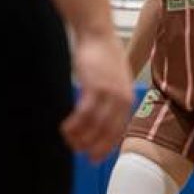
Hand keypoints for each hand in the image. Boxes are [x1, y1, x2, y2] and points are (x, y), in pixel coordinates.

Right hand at [62, 28, 132, 161]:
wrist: (98, 35)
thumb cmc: (104, 56)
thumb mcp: (116, 79)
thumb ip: (113, 97)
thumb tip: (104, 115)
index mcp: (128, 99)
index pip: (119, 130)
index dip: (106, 147)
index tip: (95, 158)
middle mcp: (122, 99)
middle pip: (107, 132)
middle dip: (93, 146)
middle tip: (78, 153)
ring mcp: (109, 93)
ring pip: (95, 125)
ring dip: (80, 137)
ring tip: (69, 142)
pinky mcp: (95, 87)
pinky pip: (84, 113)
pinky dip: (74, 124)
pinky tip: (65, 129)